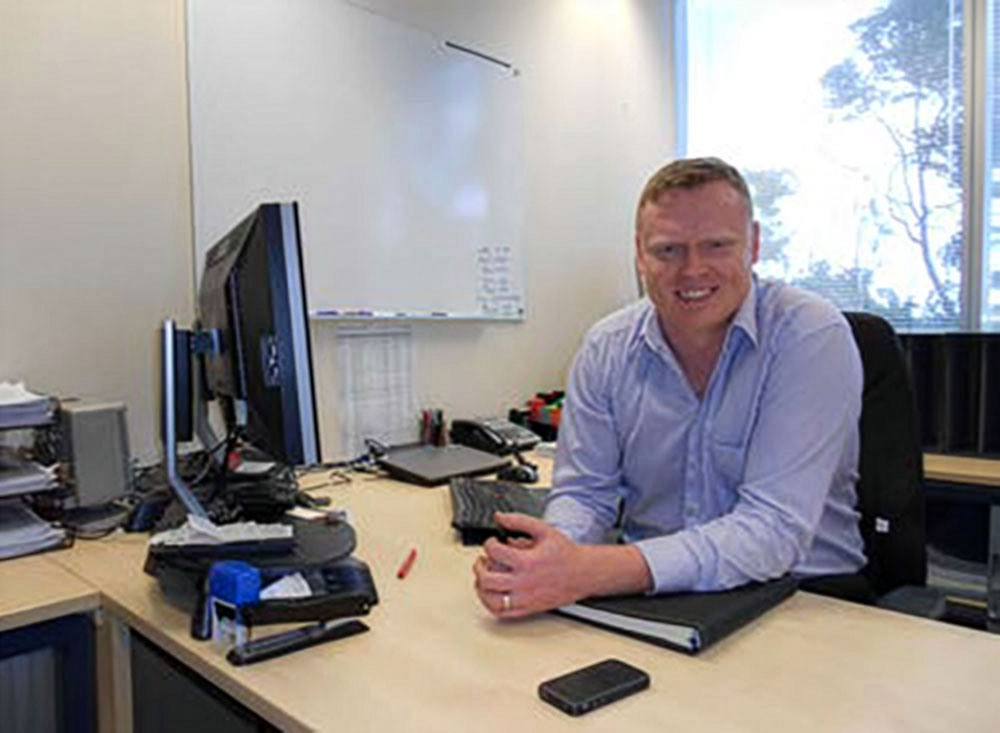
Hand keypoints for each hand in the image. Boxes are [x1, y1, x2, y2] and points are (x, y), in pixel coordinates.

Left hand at [472, 512, 587, 617]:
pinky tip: (491, 592)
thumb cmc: (564, 553)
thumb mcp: (543, 530)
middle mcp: (524, 583)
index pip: (494, 553)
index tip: (493, 542)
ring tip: (483, 577)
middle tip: (482, 560)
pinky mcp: (528, 608)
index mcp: (527, 562)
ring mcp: (525, 598)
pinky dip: (490, 603)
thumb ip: (519, 521)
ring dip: (481, 587)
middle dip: (479, 567)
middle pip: (487, 579)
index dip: (489, 544)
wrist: (583, 573)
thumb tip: (500, 517)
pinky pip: (501, 612)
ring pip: (490, 599)